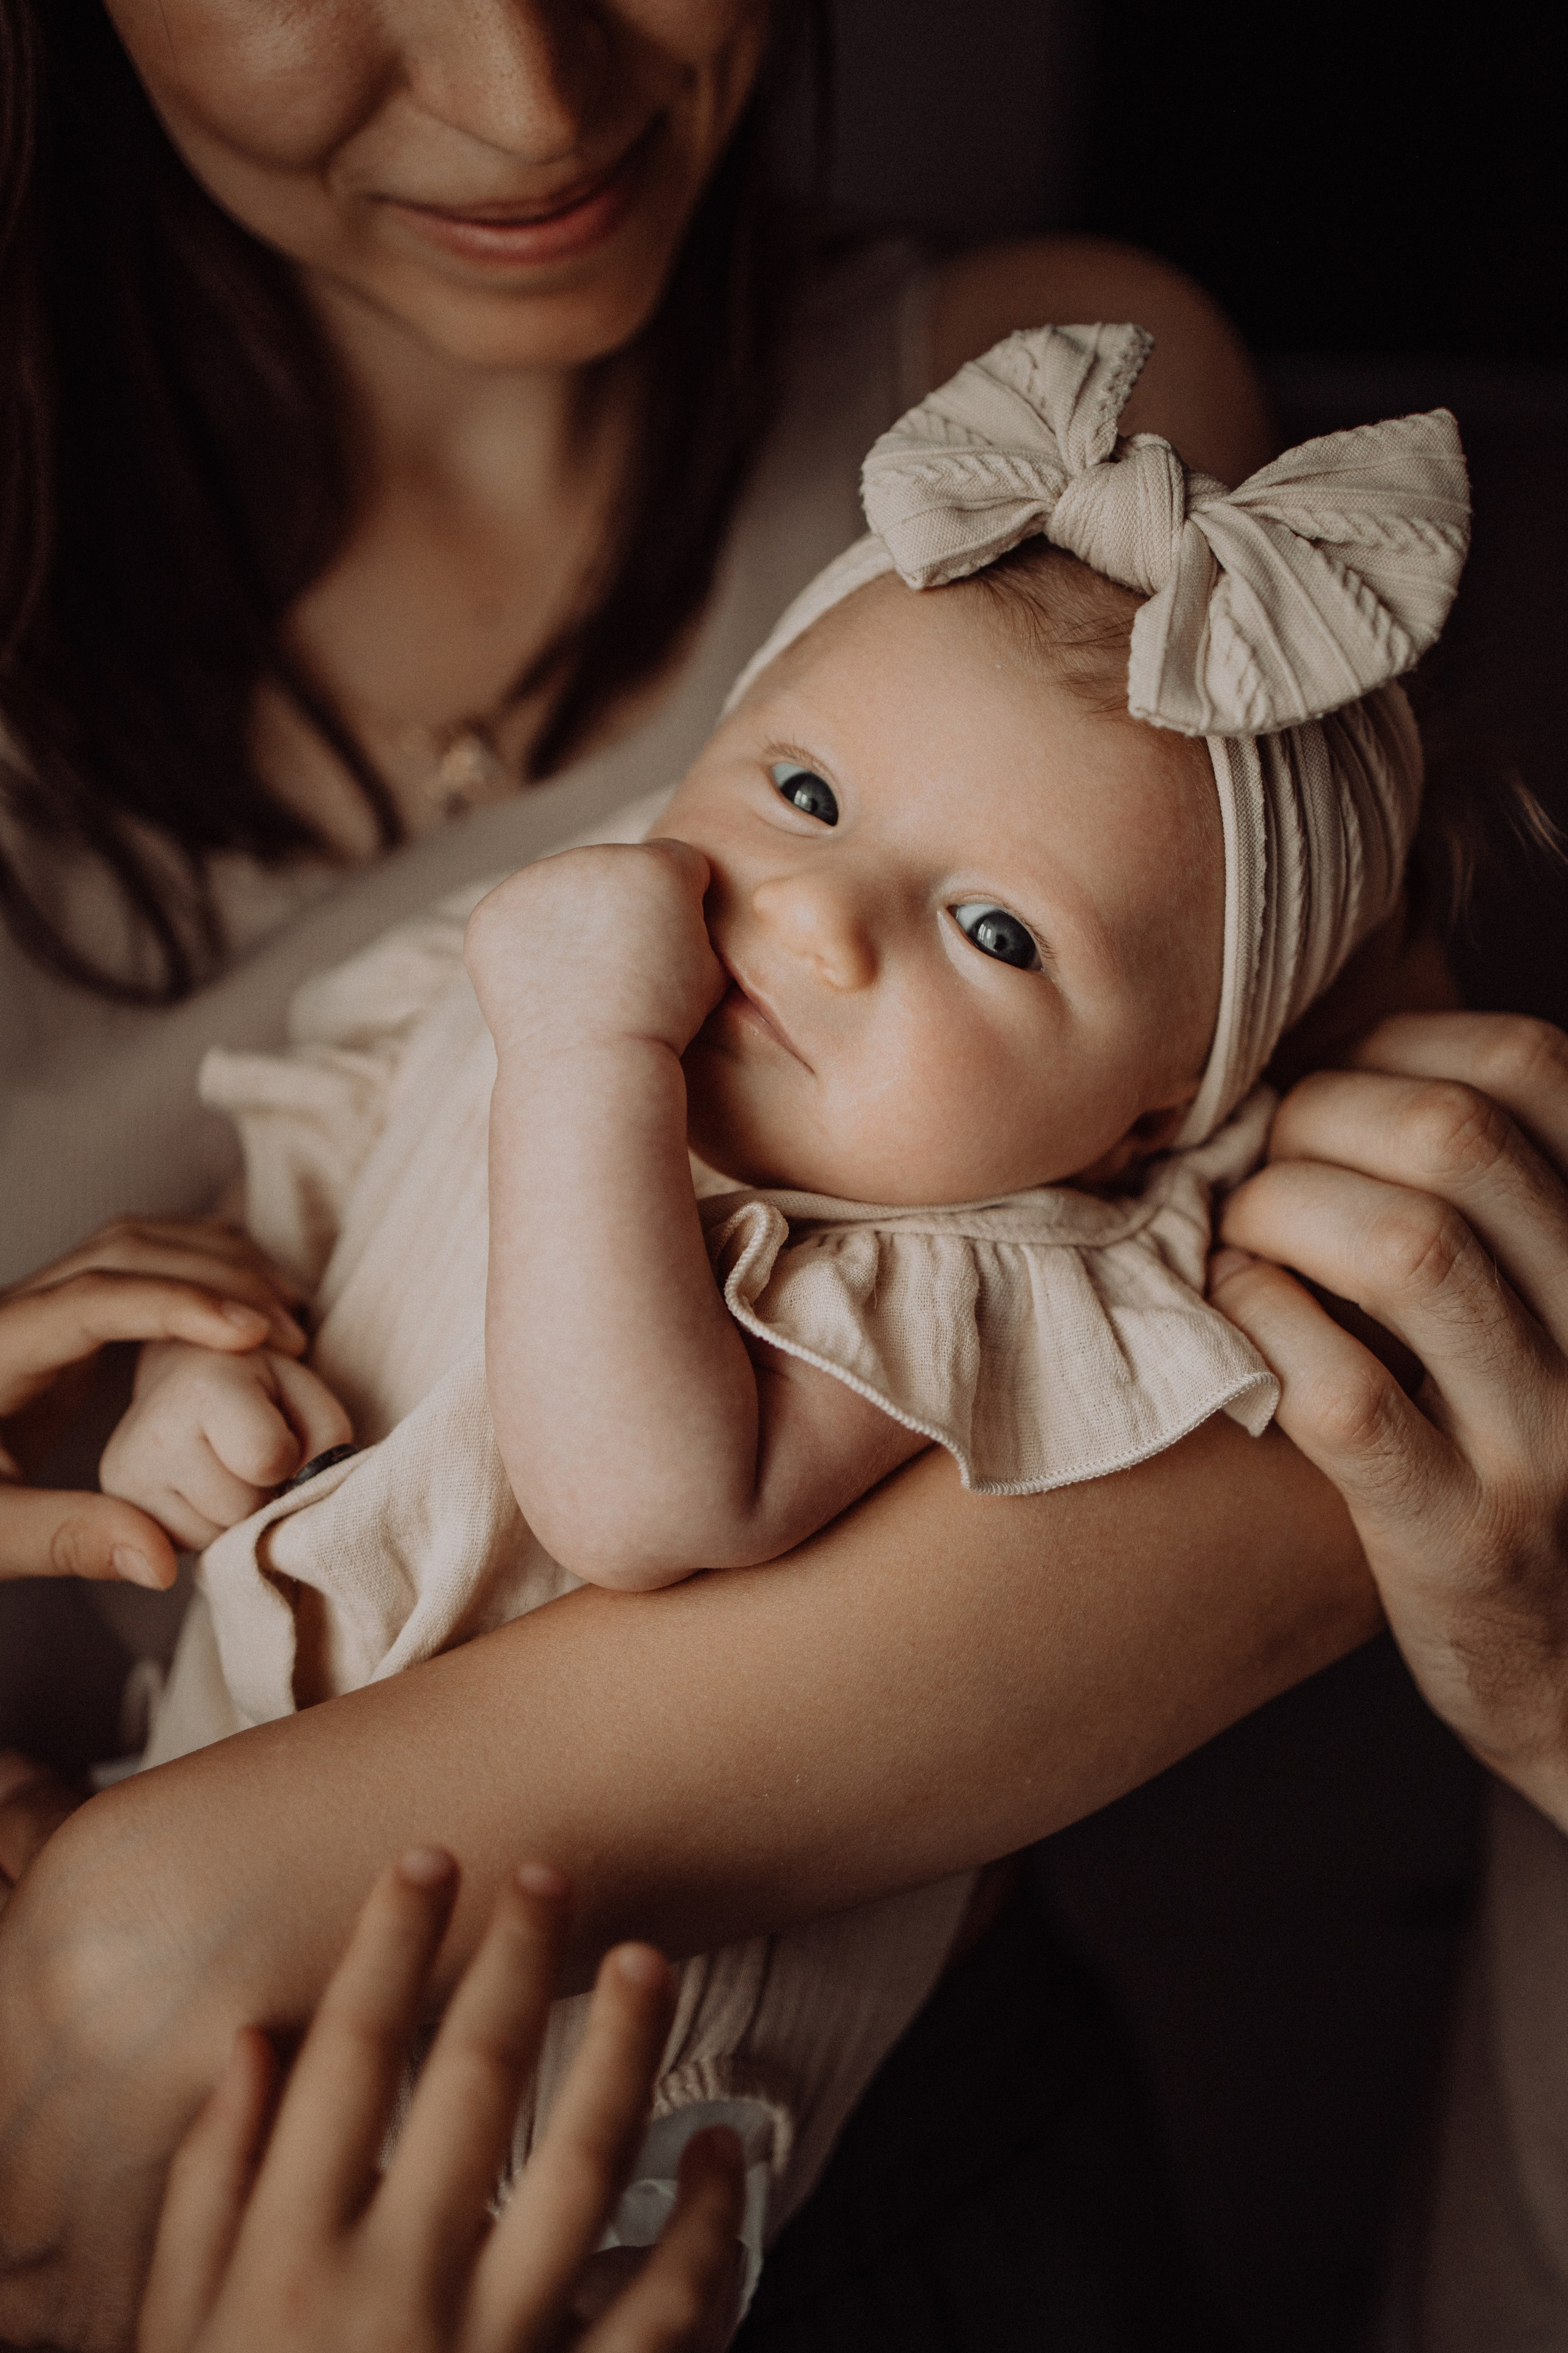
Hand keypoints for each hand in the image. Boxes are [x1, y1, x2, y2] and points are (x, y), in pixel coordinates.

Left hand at [0, 1219, 304, 1586]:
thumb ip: (67, 1539)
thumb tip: (163, 1560)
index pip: (94, 1300)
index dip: (178, 1306)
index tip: (254, 1334)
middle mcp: (16, 1309)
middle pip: (124, 1251)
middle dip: (216, 1277)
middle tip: (288, 1332)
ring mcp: (39, 1304)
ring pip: (135, 1242)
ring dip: (215, 1261)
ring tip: (285, 1313)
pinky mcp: (61, 1317)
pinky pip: (138, 1263)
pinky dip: (200, 1269)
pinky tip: (247, 1310)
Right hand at [102, 1341, 351, 1550]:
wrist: (185, 1373)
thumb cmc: (259, 1387)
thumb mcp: (307, 1393)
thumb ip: (327, 1441)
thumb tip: (285, 1514)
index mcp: (204, 1386)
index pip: (267, 1460)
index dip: (288, 1458)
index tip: (278, 1432)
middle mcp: (152, 1431)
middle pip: (242, 1511)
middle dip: (260, 1492)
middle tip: (247, 1453)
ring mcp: (124, 1473)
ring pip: (214, 1540)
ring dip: (232, 1515)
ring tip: (223, 1466)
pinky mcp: (115, 1504)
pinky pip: (184, 1549)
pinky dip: (204, 1526)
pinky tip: (198, 1485)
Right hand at [137, 1852, 743, 2352]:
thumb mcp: (180, 2333)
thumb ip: (210, 2191)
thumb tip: (254, 2043)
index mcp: (289, 2259)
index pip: (350, 2058)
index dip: (390, 1946)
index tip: (429, 1858)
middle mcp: (392, 2291)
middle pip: (473, 2082)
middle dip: (514, 1959)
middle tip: (551, 1872)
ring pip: (582, 2166)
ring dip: (623, 2049)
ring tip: (646, 1958)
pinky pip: (667, 2311)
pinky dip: (709, 2223)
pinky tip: (721, 2150)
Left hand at [464, 841, 724, 1062]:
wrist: (591, 1066)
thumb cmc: (663, 1026)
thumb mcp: (711, 967)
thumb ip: (693, 918)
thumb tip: (675, 909)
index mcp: (655, 866)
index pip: (677, 863)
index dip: (682, 905)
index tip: (673, 947)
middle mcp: (593, 859)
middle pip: (615, 871)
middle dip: (621, 908)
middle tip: (622, 969)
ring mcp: (534, 881)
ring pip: (564, 890)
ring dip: (573, 920)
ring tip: (583, 980)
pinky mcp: (493, 911)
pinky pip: (517, 917)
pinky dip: (526, 945)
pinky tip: (546, 984)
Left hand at [1209, 1013, 1567, 1826]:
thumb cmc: (1521, 1448)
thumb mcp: (1534, 1304)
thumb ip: (1477, 1197)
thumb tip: (1322, 1064)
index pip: (1533, 1069)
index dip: (1397, 1045)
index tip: (1319, 1079)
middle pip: (1460, 1143)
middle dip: (1319, 1117)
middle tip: (1254, 1153)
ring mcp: (1543, 1440)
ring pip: (1412, 1252)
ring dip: (1283, 1211)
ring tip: (1237, 1229)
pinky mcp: (1461, 1537)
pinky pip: (1347, 1393)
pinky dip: (1266, 1324)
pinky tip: (1234, 1311)